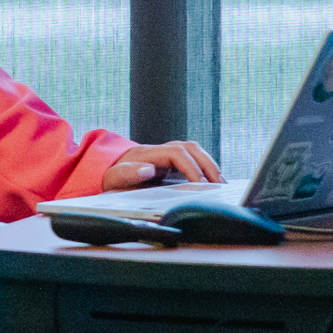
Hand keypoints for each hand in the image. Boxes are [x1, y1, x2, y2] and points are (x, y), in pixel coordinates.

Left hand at [103, 140, 223, 190]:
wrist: (110, 172)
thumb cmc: (113, 177)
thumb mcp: (115, 177)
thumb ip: (129, 173)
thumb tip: (148, 169)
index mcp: (149, 153)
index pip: (177, 153)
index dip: (190, 166)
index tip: (199, 183)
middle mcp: (161, 150)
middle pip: (191, 148)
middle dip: (207, 165)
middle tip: (218, 183)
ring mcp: (168, 154)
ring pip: (195, 151)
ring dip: (210, 165)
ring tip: (221, 182)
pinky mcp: (173, 161)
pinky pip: (194, 159)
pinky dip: (206, 167)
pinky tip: (214, 180)